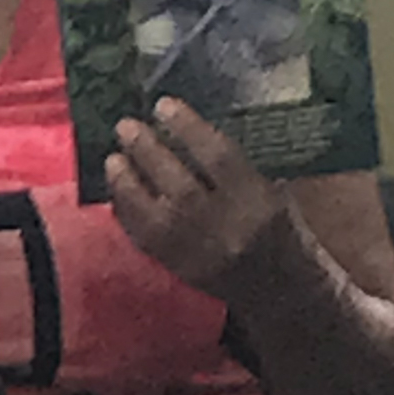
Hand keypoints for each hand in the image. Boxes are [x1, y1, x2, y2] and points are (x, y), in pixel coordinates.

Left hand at [105, 97, 287, 299]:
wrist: (280, 289)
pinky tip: (116, 193)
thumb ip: (234, 164)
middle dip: (148, 152)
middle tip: (125, 126)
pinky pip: (144, 239)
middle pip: (179, 185)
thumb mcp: (272, 190)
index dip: (188, 128)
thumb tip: (185, 128)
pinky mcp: (178, 269)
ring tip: (112, 159)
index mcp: (257, 201)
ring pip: (154, 216)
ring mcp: (198, 252)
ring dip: (127, 184)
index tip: (163, 105)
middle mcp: (225, 228)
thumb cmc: (281, 229)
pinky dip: (126, 213)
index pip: (218, 158)